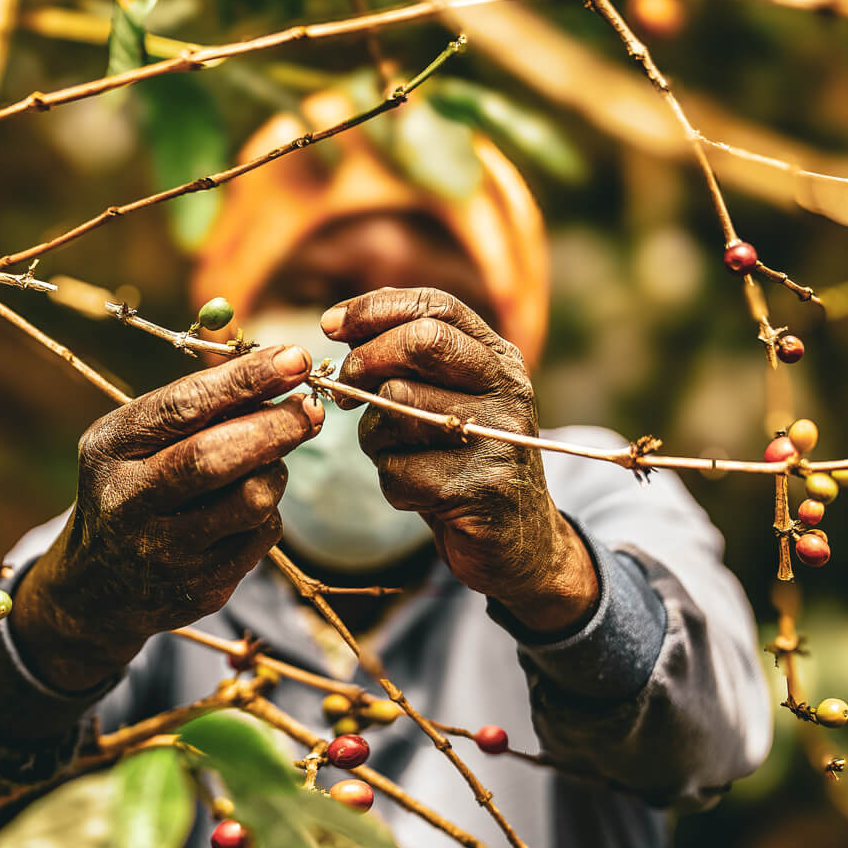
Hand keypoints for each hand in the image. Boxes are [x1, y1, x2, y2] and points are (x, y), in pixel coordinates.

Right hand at [12, 344, 321, 691]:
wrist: (98, 586)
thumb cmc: (134, 486)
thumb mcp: (138, 440)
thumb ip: (195, 408)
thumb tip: (282, 374)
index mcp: (110, 449)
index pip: (181, 407)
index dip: (244, 380)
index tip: (294, 359)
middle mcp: (127, 502)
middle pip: (214, 459)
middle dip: (275, 427)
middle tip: (311, 410)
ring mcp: (163, 553)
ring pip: (251, 501)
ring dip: (274, 471)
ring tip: (267, 461)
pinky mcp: (200, 589)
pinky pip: (262, 537)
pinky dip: (267, 512)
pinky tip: (245, 508)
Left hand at [323, 287, 596, 632]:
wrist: (518, 542)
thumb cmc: (463, 464)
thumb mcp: (445, 403)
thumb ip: (406, 363)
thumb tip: (339, 324)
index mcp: (497, 359)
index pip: (436, 306)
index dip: (373, 309)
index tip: (329, 325)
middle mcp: (506, 389)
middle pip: (420, 342)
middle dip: (365, 362)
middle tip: (345, 394)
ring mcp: (498, 436)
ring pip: (397, 407)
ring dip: (376, 437)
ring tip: (400, 457)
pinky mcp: (480, 487)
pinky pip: (398, 471)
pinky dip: (393, 484)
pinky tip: (420, 495)